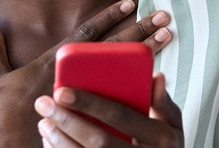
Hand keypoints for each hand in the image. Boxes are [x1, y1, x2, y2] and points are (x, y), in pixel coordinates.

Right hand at [0, 0, 172, 146]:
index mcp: (52, 64)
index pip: (86, 34)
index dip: (108, 16)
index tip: (130, 2)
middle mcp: (73, 78)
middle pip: (113, 48)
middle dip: (139, 30)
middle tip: (164, 14)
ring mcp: (84, 99)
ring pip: (124, 72)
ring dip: (147, 54)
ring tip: (168, 37)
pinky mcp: (90, 120)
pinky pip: (120, 106)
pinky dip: (139, 93)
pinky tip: (159, 82)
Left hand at [34, 72, 183, 146]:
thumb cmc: (164, 145)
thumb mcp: (173, 123)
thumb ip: (163, 101)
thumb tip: (156, 76)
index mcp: (161, 138)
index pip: (121, 116)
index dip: (90, 103)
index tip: (62, 90)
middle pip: (99, 141)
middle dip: (67, 121)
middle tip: (44, 103)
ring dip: (60, 140)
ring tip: (44, 122)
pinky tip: (51, 141)